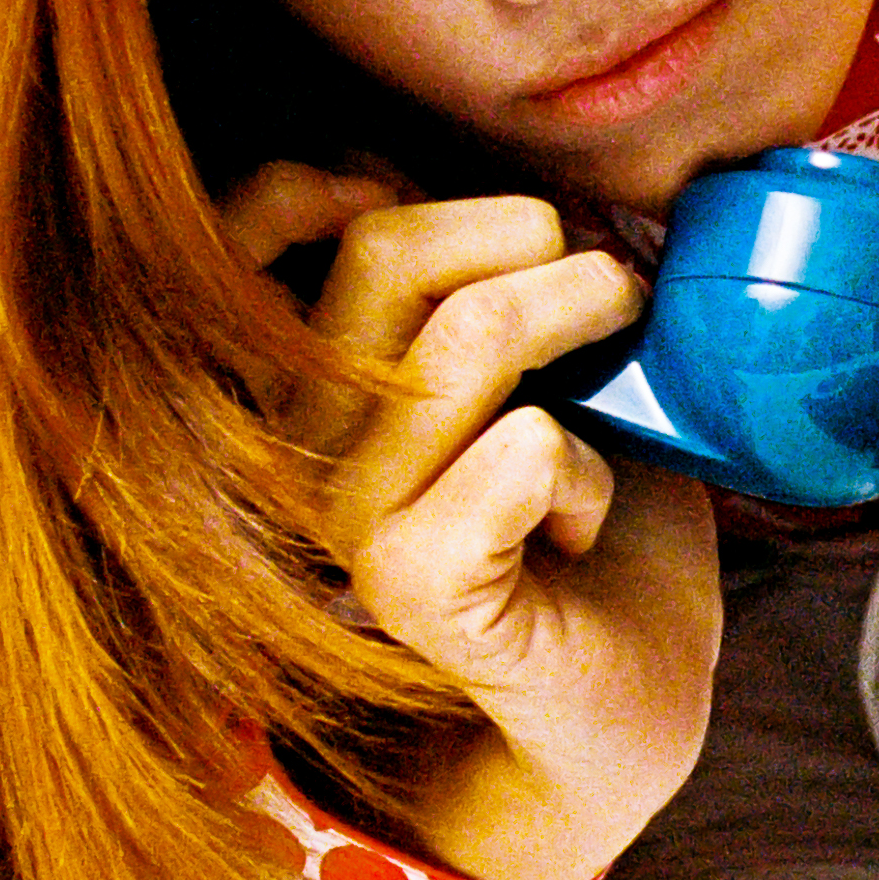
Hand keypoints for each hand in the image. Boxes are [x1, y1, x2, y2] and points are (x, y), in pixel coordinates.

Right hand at [216, 166, 719, 879]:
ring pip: (464, 338)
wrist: (625, 703)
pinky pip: (519, 451)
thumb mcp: (543, 367)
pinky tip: (581, 516)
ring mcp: (346, 519)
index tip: (472, 209)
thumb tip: (524, 186)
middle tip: (610, 287)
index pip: (253, 221)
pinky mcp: (416, 587)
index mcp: (306, 379)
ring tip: (622, 367)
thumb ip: (493, 280)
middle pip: (384, 250)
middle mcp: (297, 444)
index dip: (348, 176)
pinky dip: (586, 462)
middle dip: (528, 235)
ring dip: (582, 318)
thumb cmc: (589, 529)